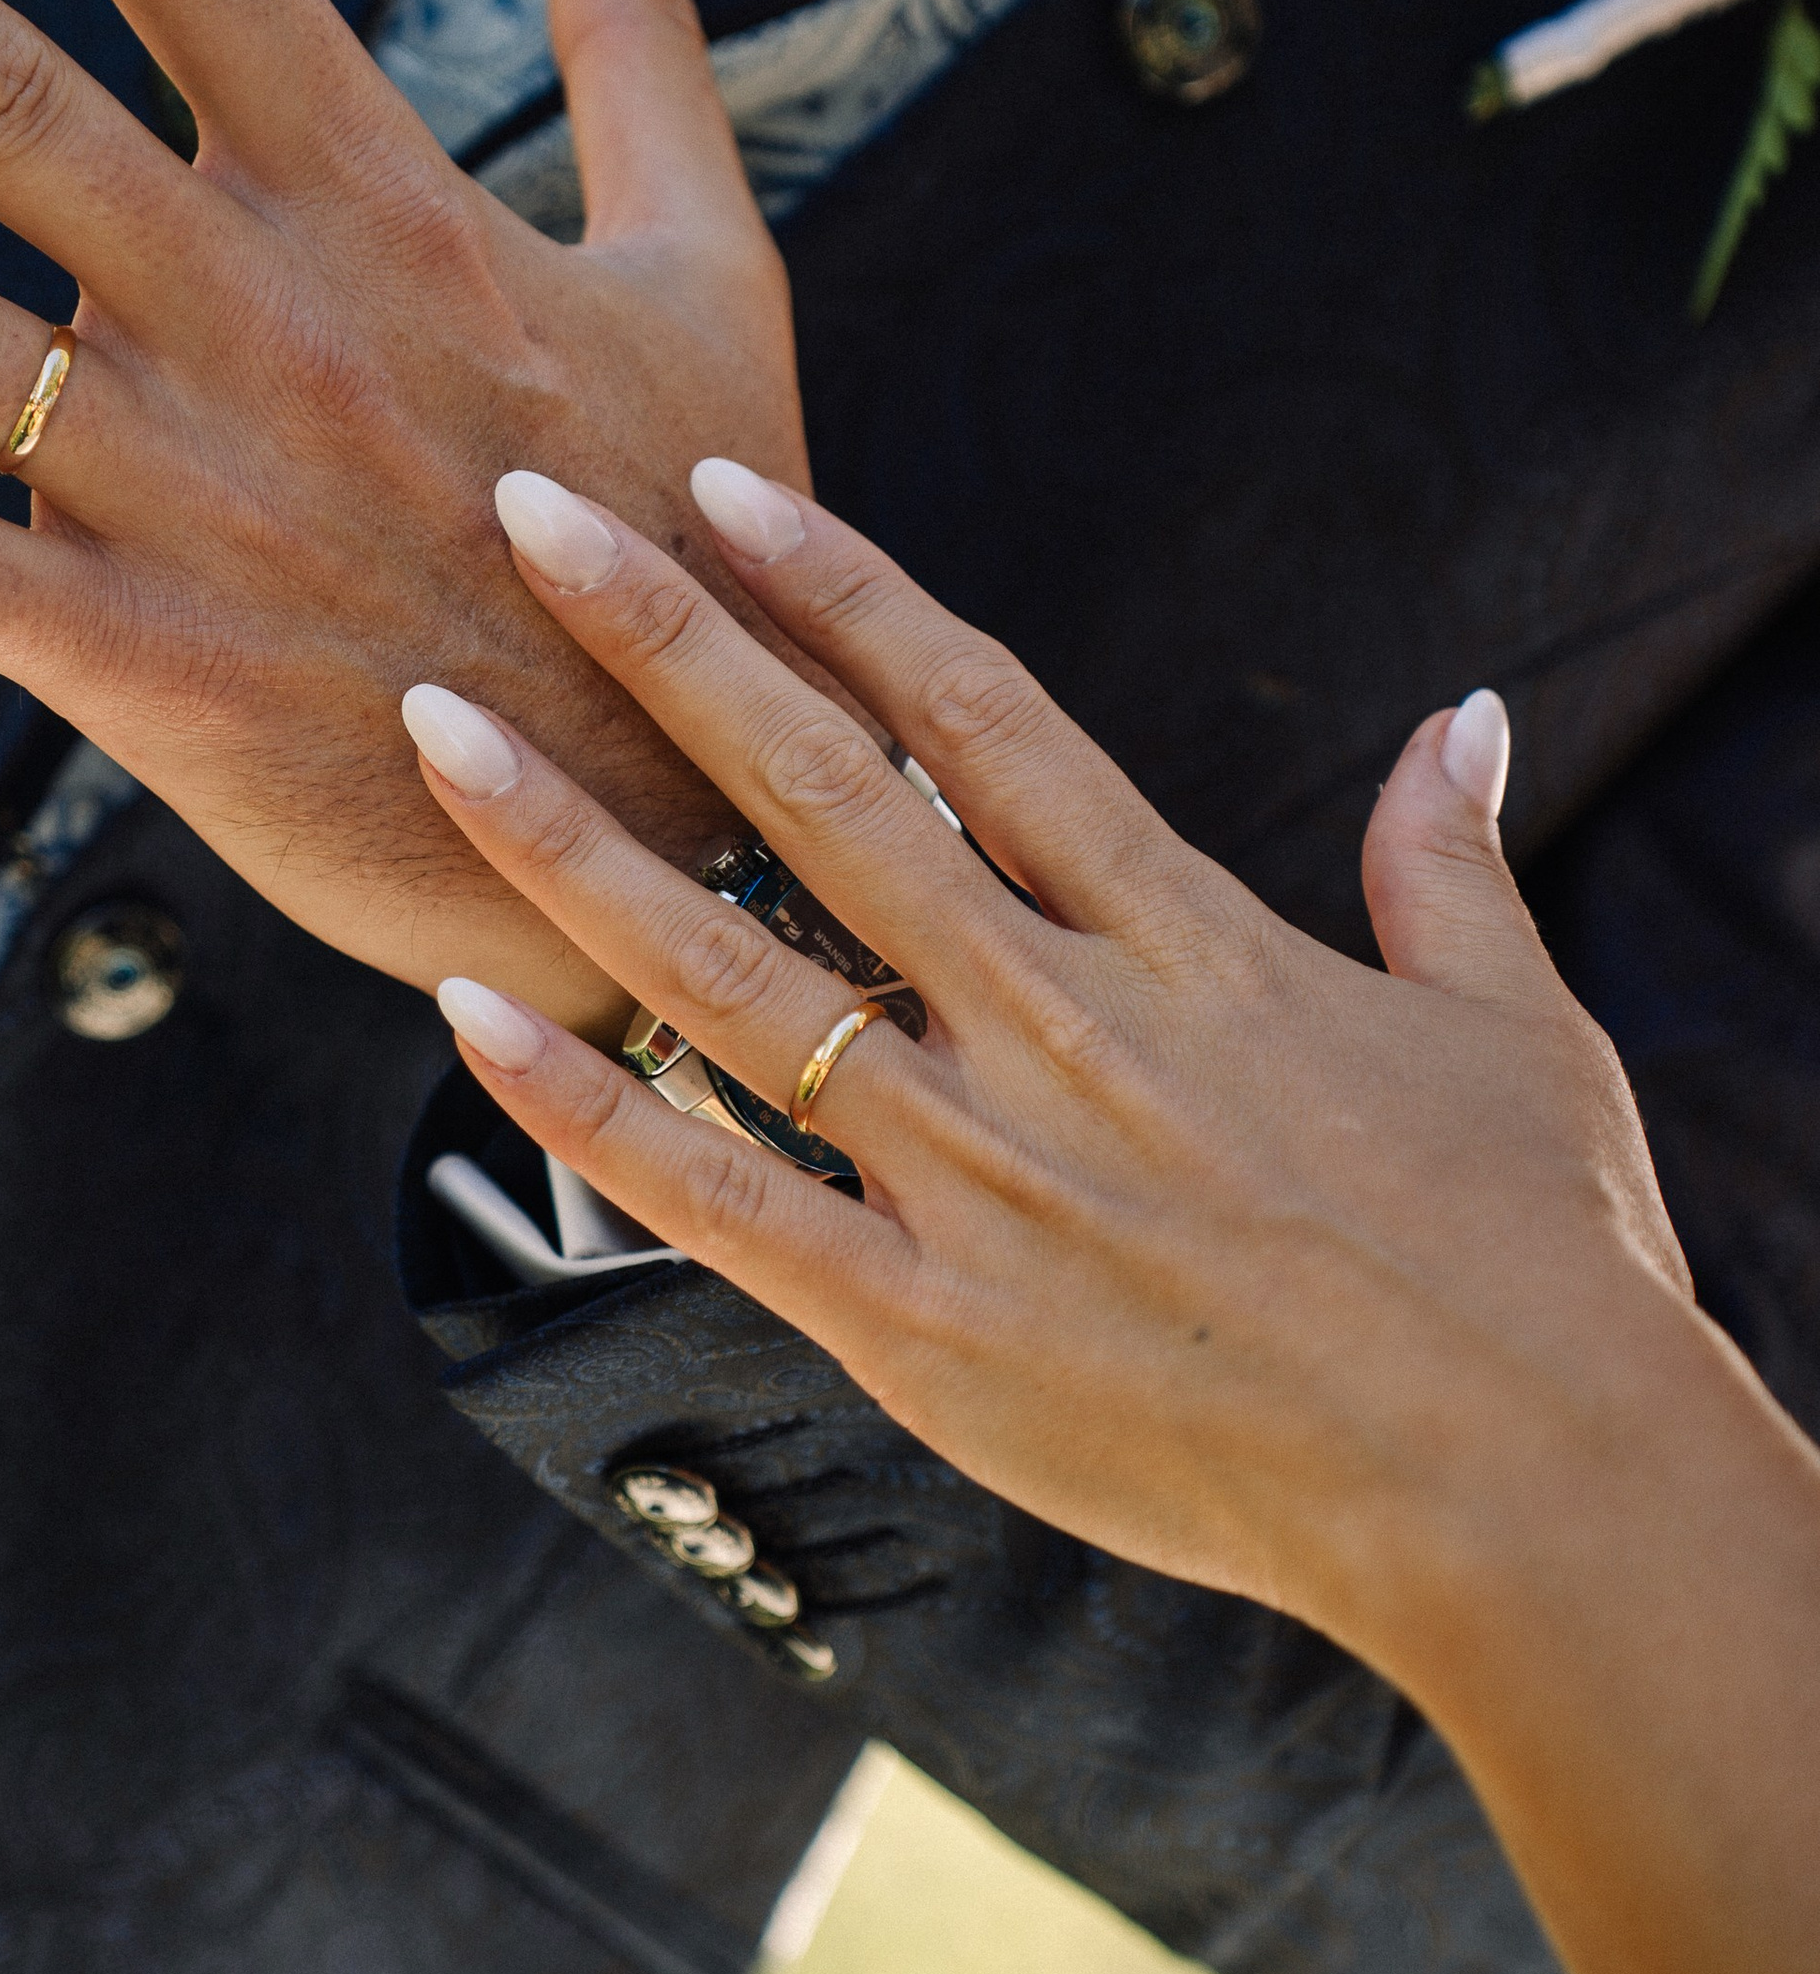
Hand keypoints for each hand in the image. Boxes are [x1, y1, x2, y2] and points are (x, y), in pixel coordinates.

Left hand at [400, 455, 1690, 1649]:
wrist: (1525, 1488)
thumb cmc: (1537, 1262)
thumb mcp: (1512, 1028)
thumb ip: (1444, 860)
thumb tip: (1470, 715)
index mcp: (1186, 940)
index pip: (982, 716)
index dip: (843, 588)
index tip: (723, 485)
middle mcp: (1057, 1029)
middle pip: (821, 798)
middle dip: (665, 645)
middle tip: (526, 517)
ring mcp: (980, 1177)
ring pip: (731, 976)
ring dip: (572, 844)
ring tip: (436, 731)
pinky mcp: (926, 1329)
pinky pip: (719, 1199)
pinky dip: (584, 1111)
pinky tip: (465, 1016)